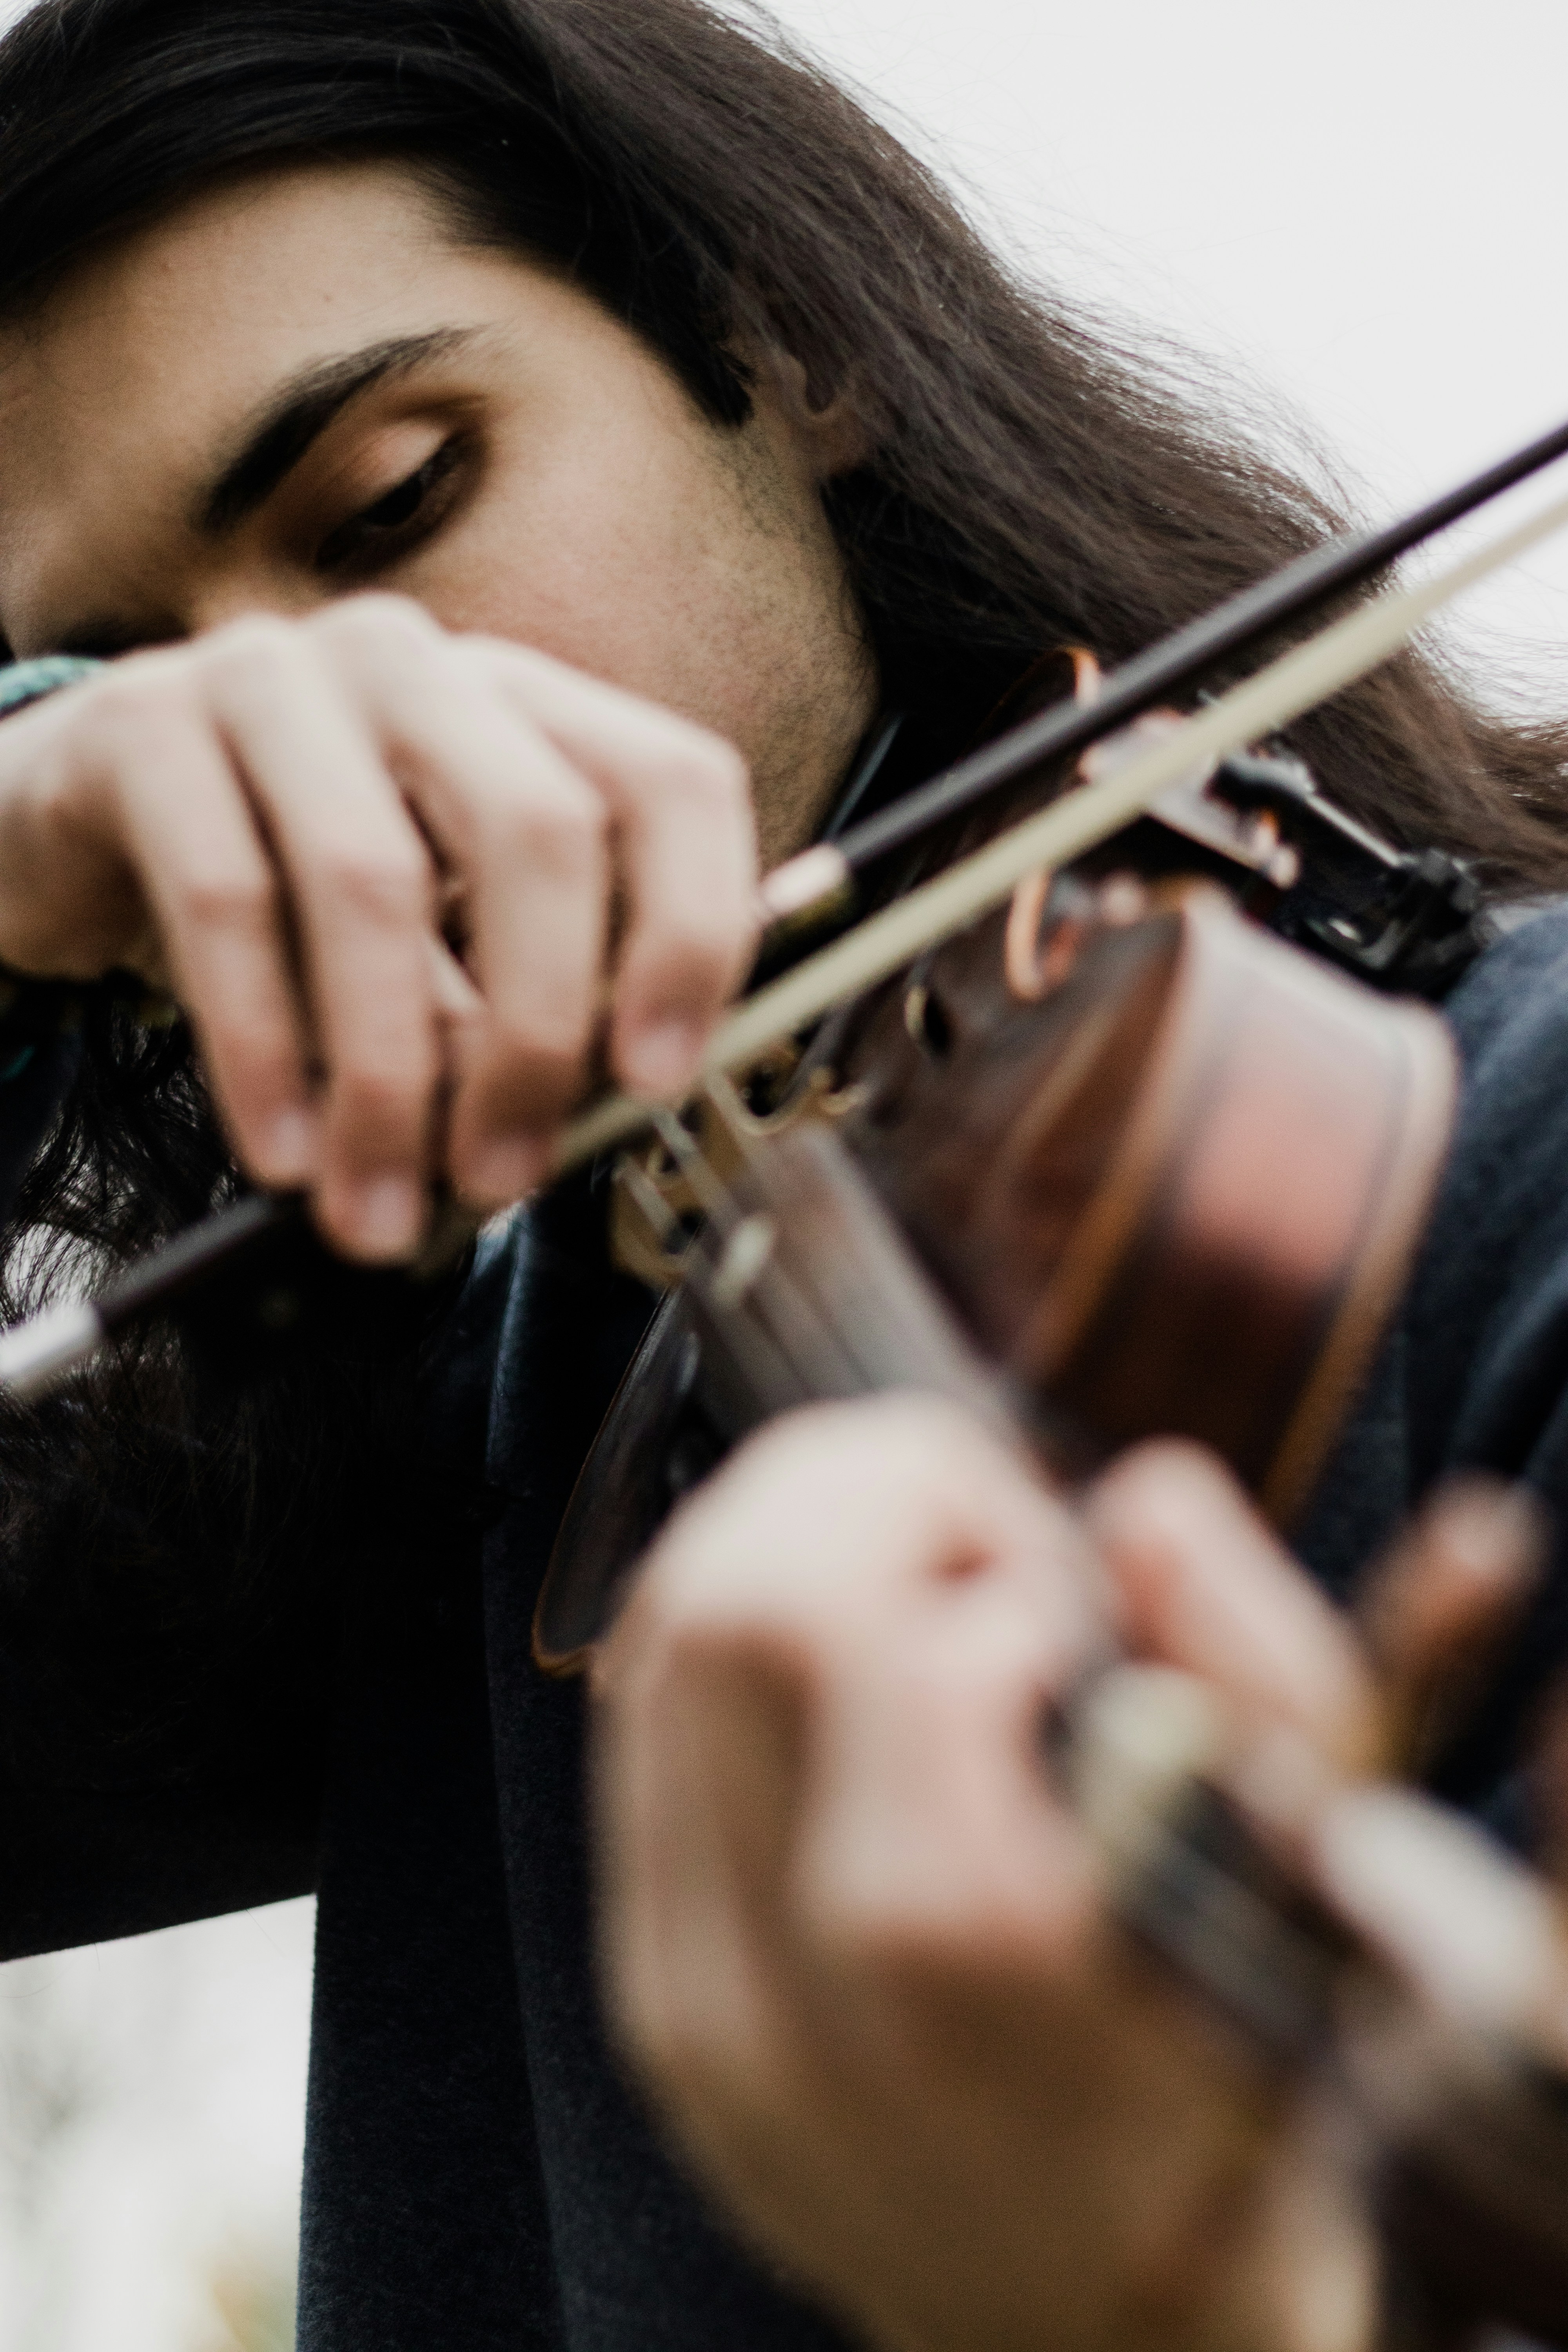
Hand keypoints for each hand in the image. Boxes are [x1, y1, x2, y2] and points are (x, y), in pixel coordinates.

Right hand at [0, 597, 756, 1256]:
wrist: (82, 818)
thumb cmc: (287, 884)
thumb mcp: (428, 931)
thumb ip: (514, 996)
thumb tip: (575, 1116)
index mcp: (521, 705)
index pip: (673, 782)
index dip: (692, 932)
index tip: (659, 1076)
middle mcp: (416, 668)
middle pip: (539, 828)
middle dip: (535, 1031)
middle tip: (505, 1173)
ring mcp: (277, 678)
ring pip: (374, 878)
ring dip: (391, 1076)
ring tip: (381, 1204)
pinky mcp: (146, 727)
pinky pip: (228, 903)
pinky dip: (265, 1050)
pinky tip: (285, 1151)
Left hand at [593, 1399, 1375, 2351]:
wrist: (1092, 2329)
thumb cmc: (1225, 2106)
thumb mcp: (1317, 1887)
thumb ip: (1251, 1673)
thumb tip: (1141, 1507)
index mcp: (982, 1954)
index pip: (909, 1645)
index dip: (993, 1547)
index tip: (1057, 1583)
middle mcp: (802, 1988)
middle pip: (733, 1612)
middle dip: (858, 1490)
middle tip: (962, 1525)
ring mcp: (699, 2006)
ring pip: (657, 1654)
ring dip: (782, 1541)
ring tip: (902, 1575)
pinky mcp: (652, 2008)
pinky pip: (634, 1746)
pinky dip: (725, 1645)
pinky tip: (826, 1661)